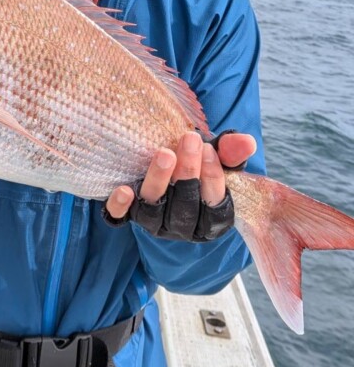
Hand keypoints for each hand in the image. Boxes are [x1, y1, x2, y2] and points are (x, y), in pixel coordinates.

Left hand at [104, 131, 256, 239]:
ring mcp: (153, 223)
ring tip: (164, 153)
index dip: (213, 178)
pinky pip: (120, 217)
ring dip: (159, 181)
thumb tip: (246, 142)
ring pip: (154, 212)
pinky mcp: (127, 216)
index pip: (214, 205)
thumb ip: (231, 152)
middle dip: (188, 172)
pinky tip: (124, 189)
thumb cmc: (198, 167)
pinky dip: (120, 205)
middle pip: (185, 207)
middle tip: (190, 139)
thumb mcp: (217, 159)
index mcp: (209, 219)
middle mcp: (182, 226)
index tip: (209, 149)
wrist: (168, 170)